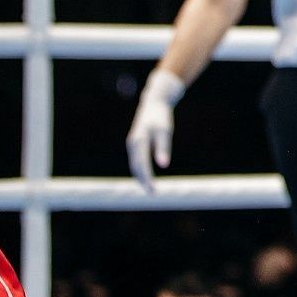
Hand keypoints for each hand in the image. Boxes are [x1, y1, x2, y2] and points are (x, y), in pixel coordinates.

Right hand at [126, 69, 185, 191]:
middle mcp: (133, 144)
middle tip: (153, 193)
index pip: (141, 165)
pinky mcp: (135, 143)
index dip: (147, 179)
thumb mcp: (165, 131)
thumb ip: (163, 148)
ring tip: (150, 188)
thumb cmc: (161, 116)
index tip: (153, 191)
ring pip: (134, 165)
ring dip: (140, 177)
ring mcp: (132, 143)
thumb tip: (163, 165)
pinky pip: (135, 160)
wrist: (154, 102)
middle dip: (143, 181)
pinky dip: (139, 170)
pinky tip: (146, 176)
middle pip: (135, 167)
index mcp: (139, 141)